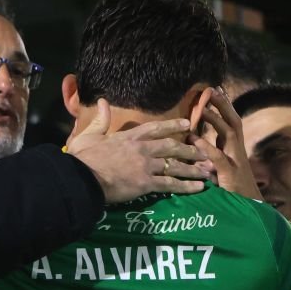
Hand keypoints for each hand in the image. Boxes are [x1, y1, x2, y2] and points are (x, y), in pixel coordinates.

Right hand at [67, 99, 207, 202]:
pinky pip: (170, 184)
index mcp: (129, 137)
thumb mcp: (88, 135)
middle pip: (172, 147)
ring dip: (193, 168)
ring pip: (175, 166)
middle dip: (190, 149)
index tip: (188, 125)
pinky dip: (186, 186)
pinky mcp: (146, 184)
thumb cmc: (82, 159)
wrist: (82, 179)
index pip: (155, 128)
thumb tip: (102, 101)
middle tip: (205, 151)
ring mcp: (146, 166)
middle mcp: (142, 149)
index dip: (173, 126)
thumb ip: (100, 120)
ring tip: (207, 170)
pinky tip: (198, 188)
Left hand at [189, 87, 260, 200]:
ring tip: (202, 107)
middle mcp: (237, 151)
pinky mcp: (230, 175)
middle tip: (211, 88)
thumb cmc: (233, 192)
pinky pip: (218, 157)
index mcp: (234, 149)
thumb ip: (207, 156)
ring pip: (228, 134)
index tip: (214, 92)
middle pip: (233, 121)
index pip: (230, 122)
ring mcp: (236, 161)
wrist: (249, 211)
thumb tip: (191, 142)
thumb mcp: (219, 169)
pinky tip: (194, 139)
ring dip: (216, 119)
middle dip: (223, 105)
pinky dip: (206, 147)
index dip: (223, 107)